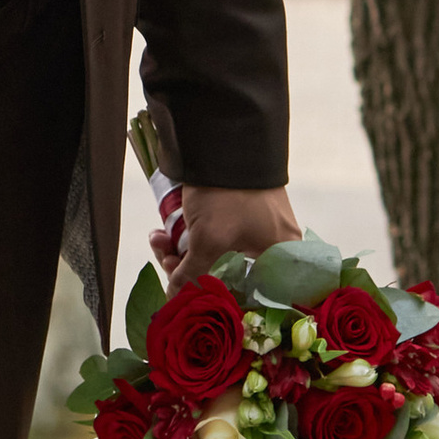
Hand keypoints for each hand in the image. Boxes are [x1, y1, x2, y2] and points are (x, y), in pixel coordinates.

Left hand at [165, 181, 299, 286]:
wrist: (223, 140)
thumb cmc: (227, 194)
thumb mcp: (208, 240)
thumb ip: (194, 275)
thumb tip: (178, 298)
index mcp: (280, 255)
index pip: (250, 293)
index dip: (217, 295)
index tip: (188, 292)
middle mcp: (273, 244)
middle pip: (228, 273)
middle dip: (188, 268)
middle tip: (165, 260)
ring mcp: (255, 226)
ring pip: (215, 254)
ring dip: (181, 251)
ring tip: (158, 240)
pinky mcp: (238, 213)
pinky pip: (212, 236)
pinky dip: (188, 236)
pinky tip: (162, 233)